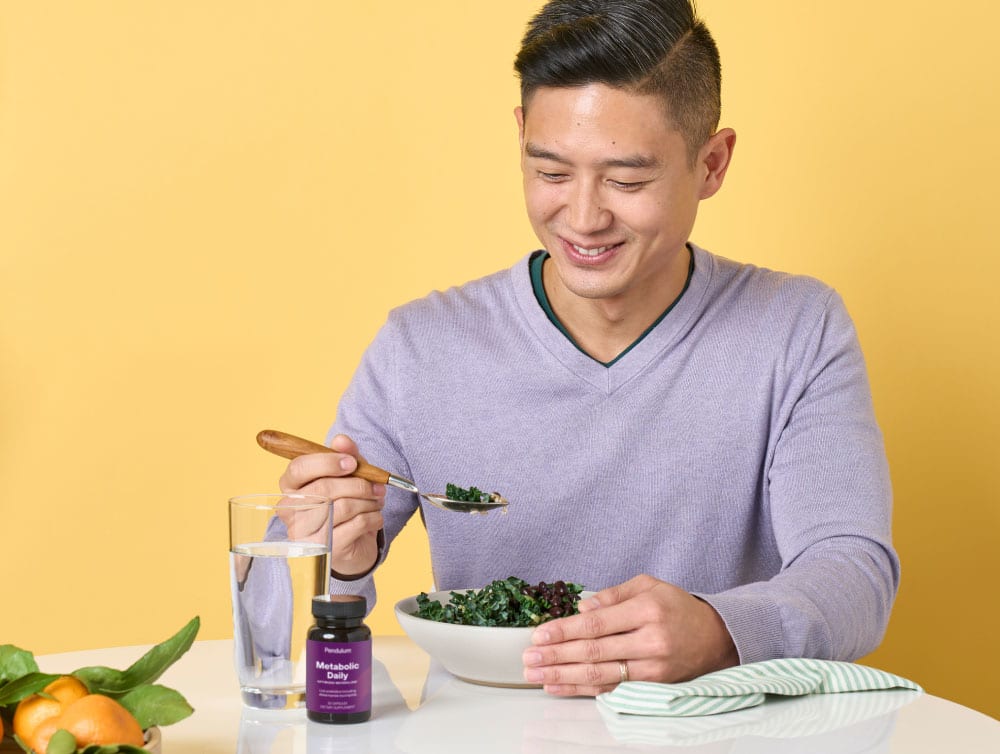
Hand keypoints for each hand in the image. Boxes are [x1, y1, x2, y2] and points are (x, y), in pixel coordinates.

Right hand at [278, 433, 385, 576]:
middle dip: (357, 484)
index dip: (327, 462)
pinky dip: (373, 518)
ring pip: (342, 507)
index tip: (352, 463)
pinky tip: (375, 518)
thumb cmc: (345, 504)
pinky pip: (355, 525)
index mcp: (291, 487)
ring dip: (368, 501)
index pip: (299, 468)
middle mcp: (290, 511)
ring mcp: (305, 533)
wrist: (353, 546)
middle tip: (377, 486)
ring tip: (377, 501)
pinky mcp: (324, 550)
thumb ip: (345, 455)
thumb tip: (341, 440)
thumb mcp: (349, 475)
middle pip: (324, 488)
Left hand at [521, 574, 737, 695]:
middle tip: (529, 658)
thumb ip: (612, 595)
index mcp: (647, 609)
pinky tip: (560, 686)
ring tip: (536, 675)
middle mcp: (650, 640)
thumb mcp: (647, 585)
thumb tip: (581, 610)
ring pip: (600, 675)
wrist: (716, 637)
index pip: (596, 624)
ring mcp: (653, 668)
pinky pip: (611, 689)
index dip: (564, 631)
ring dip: (563, 676)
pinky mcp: (653, 686)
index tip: (539, 636)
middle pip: (594, 651)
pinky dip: (582, 689)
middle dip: (556, 656)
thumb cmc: (677, 607)